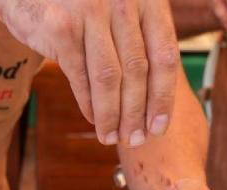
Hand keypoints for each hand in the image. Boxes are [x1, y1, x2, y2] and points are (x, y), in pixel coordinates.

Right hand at [0, 0, 178, 145]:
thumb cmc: (79, 4)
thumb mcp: (118, 9)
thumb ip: (139, 39)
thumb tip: (158, 96)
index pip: (164, 55)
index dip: (163, 96)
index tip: (159, 126)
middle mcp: (122, 1)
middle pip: (137, 70)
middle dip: (137, 113)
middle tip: (135, 139)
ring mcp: (91, 11)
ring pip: (109, 77)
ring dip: (112, 114)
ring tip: (111, 136)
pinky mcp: (62, 27)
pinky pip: (80, 75)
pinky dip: (88, 103)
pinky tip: (93, 118)